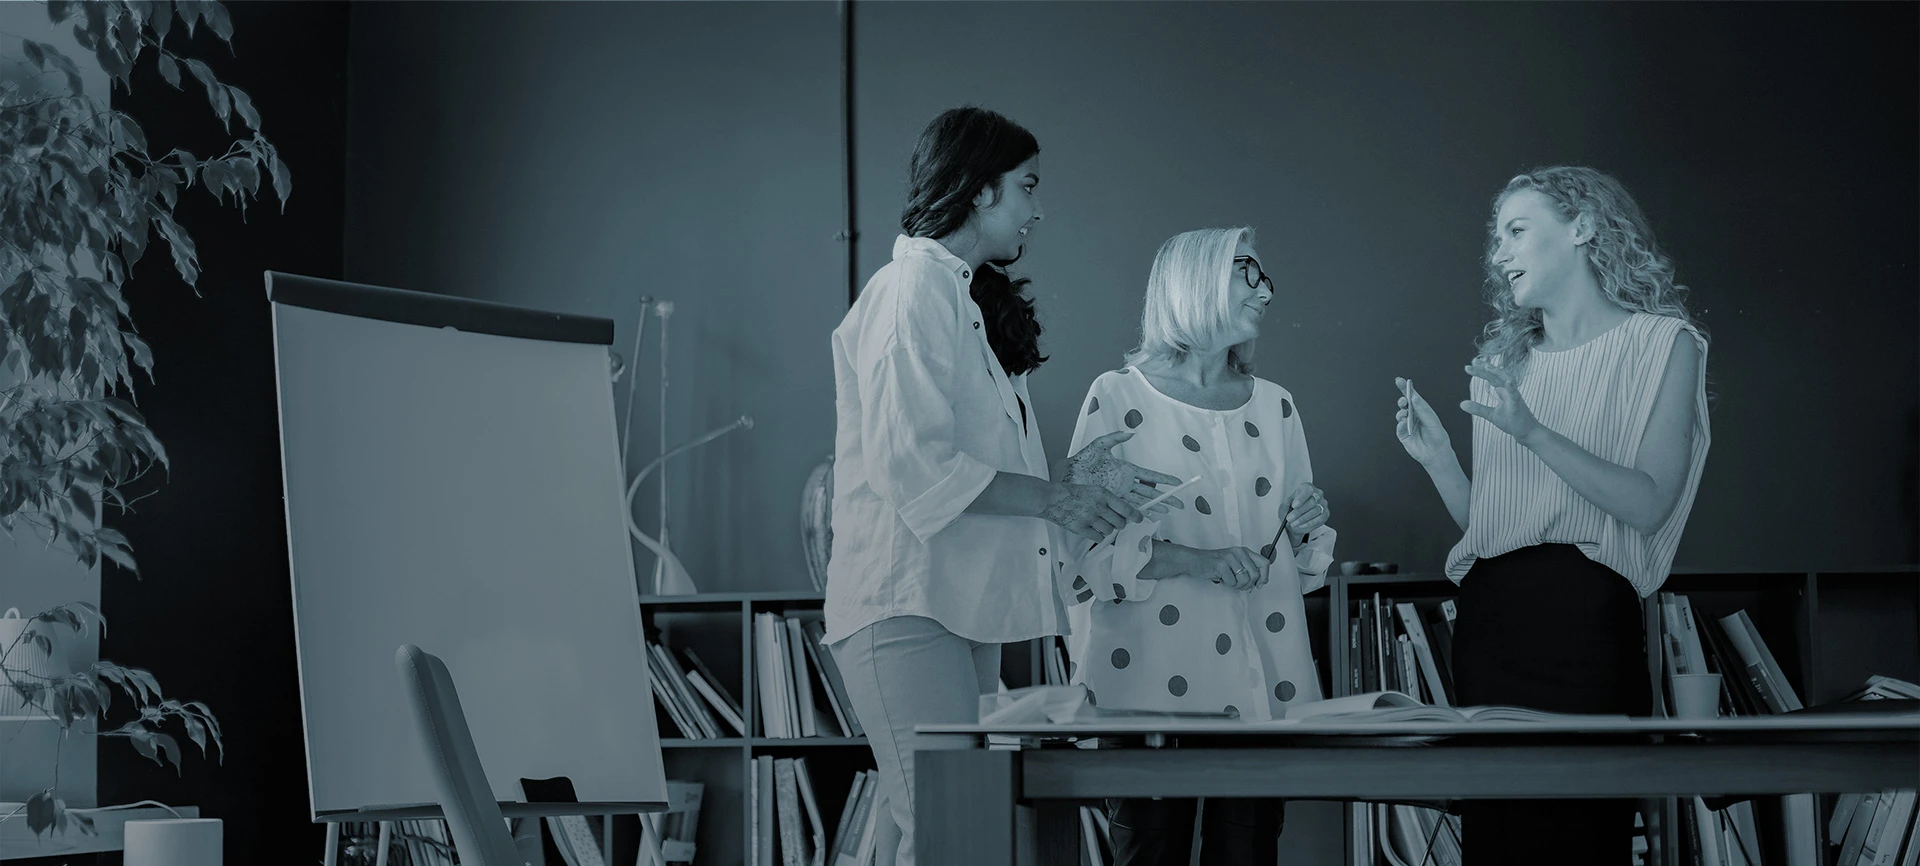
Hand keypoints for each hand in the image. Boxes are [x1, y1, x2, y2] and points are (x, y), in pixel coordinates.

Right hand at [1039, 481, 1142, 541]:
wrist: (1052, 498)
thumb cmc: (1071, 493)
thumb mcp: (1093, 490)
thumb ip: (1107, 500)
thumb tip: (1121, 511)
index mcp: (1103, 494)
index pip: (1126, 508)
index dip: (1135, 516)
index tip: (1139, 519)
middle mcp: (1098, 506)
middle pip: (1120, 522)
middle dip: (1119, 524)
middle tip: (1115, 522)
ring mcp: (1090, 518)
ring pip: (1110, 531)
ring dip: (1107, 530)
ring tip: (1099, 524)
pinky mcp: (1081, 528)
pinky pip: (1098, 537)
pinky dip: (1098, 536)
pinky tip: (1093, 530)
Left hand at [1057, 430, 1187, 515]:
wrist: (1068, 475)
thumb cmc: (1082, 460)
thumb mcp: (1099, 445)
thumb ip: (1115, 437)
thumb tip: (1131, 433)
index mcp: (1127, 469)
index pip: (1150, 475)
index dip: (1164, 479)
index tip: (1177, 482)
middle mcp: (1126, 483)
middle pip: (1151, 491)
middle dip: (1166, 497)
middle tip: (1180, 503)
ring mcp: (1120, 494)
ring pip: (1143, 501)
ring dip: (1156, 506)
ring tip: (1168, 512)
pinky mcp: (1112, 502)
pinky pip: (1129, 508)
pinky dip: (1140, 513)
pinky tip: (1149, 517)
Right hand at [1192, 547, 1269, 590]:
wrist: (1194, 560)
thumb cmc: (1214, 563)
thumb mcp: (1234, 563)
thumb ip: (1247, 569)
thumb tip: (1260, 582)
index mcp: (1244, 551)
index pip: (1265, 563)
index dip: (1264, 576)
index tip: (1258, 584)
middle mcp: (1239, 552)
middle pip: (1255, 575)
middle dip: (1247, 584)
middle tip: (1237, 584)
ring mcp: (1230, 558)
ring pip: (1245, 580)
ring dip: (1236, 585)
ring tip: (1228, 580)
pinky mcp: (1221, 564)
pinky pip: (1232, 582)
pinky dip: (1227, 584)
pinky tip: (1221, 578)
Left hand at [1282, 482, 1328, 538]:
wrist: (1295, 519)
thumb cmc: (1292, 509)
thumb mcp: (1286, 504)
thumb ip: (1287, 503)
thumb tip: (1288, 504)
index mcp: (1307, 487)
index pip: (1308, 490)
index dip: (1301, 498)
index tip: (1294, 506)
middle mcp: (1317, 494)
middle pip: (1312, 502)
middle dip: (1299, 512)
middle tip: (1290, 518)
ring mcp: (1323, 504)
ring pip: (1315, 511)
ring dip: (1303, 519)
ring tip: (1294, 523)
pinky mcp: (1325, 514)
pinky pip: (1320, 519)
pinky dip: (1309, 523)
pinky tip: (1302, 525)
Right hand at [1393, 376, 1450, 466]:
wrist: (1436, 454)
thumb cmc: (1438, 436)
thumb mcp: (1432, 421)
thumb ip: (1422, 409)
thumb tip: (1413, 397)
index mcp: (1422, 410)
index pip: (1413, 397)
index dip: (1406, 388)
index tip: (1400, 380)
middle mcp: (1414, 416)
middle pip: (1404, 404)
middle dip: (1402, 400)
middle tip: (1403, 400)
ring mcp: (1407, 425)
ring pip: (1400, 414)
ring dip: (1401, 412)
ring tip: (1405, 414)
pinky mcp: (1403, 435)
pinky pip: (1398, 427)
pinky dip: (1400, 424)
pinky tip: (1404, 424)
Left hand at [1461, 358, 1541, 444]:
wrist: (1527, 433)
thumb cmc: (1512, 422)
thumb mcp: (1491, 415)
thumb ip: (1478, 408)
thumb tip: (1461, 404)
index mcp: (1503, 391)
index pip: (1490, 377)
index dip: (1481, 371)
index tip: (1469, 366)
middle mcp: (1509, 391)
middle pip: (1496, 376)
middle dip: (1485, 368)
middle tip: (1473, 363)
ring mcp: (1515, 397)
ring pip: (1507, 380)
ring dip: (1498, 372)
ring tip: (1487, 367)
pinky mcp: (1518, 405)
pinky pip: (1516, 395)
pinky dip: (1512, 388)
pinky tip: (1508, 382)